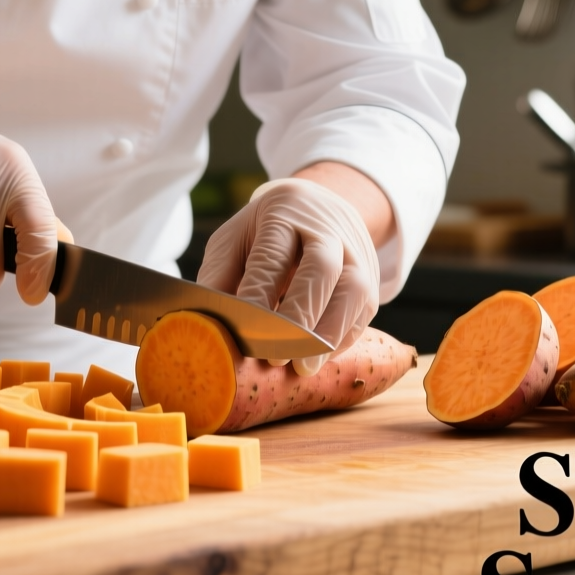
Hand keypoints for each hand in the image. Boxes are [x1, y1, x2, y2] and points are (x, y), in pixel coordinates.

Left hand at [197, 177, 379, 375]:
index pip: (273, 256)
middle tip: (275, 356)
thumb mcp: (234, 240)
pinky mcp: (372, 277)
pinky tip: (318, 358)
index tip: (245, 331)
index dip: (260, 295)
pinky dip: (342, 338)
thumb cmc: (264, 233)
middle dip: (298, 316)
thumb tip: (203, 324)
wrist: (318, 206)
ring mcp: (355, 252)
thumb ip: (219, 278)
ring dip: (329, 333)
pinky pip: (364, 311)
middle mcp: (325, 229)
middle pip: (321, 269)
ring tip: (304, 367)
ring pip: (354, 290)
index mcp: (282, 214)